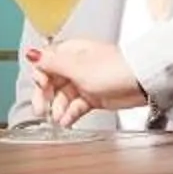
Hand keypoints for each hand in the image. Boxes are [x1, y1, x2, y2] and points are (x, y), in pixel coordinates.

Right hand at [31, 37, 146, 127]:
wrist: (141, 82)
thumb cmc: (114, 69)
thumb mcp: (77, 67)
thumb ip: (51, 63)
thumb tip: (31, 53)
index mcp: (71, 52)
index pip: (45, 63)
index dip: (40, 76)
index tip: (41, 86)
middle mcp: (75, 66)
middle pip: (52, 82)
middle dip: (45, 96)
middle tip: (41, 110)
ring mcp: (84, 82)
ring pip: (63, 96)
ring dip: (58, 108)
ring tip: (58, 119)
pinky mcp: (93, 97)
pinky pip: (75, 106)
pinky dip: (70, 114)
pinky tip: (66, 121)